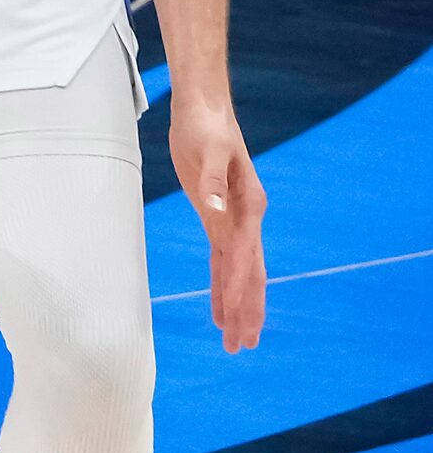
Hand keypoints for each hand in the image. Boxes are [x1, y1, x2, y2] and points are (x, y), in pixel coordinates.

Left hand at [169, 92, 266, 352]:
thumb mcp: (210, 150)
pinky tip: (219, 306)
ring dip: (236, 304)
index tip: (238, 320)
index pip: (246, 256)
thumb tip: (215, 210)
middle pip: (250, 273)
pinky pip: (221, 258)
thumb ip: (214, 181)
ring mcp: (231, 218)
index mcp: (249, 206)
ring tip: (235, 340)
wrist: (202, 106)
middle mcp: (245, 218)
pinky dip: (221, 283)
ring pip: (237, 271)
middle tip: (243, 347)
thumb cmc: (207, 125)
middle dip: (247, 310)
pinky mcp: (214, 215)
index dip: (241, 289)